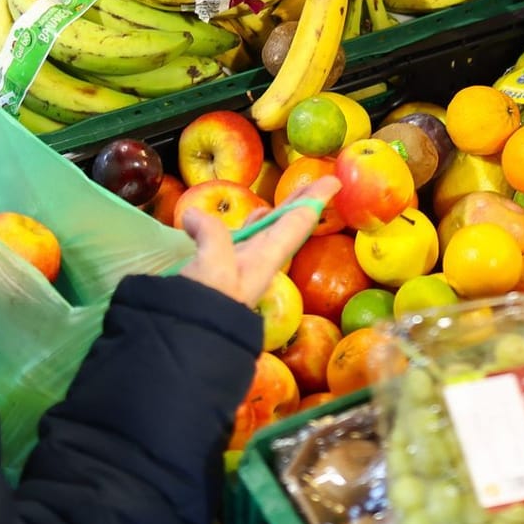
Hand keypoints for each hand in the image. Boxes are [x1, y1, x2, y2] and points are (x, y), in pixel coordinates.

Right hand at [179, 176, 339, 306]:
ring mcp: (237, 269)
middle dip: (297, 204)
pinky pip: (233, 245)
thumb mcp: (215, 266)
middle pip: (283, 226)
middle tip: (315, 185)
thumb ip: (211, 234)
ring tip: (273, 205)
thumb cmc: (210, 304)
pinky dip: (239, 232)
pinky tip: (234, 228)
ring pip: (259, 237)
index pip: (297, 222)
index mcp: (266, 258)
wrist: (189, 342)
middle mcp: (257, 263)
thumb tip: (192, 216)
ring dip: (269, 218)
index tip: (335, 182)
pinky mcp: (216, 275)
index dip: (314, 199)